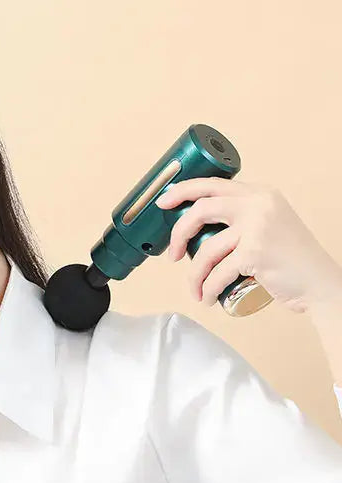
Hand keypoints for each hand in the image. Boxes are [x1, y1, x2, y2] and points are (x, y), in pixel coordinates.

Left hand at [155, 177, 341, 313]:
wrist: (318, 282)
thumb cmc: (291, 260)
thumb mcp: (268, 225)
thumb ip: (242, 219)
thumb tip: (200, 226)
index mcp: (259, 193)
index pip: (212, 184)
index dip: (183, 190)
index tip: (164, 202)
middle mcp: (258, 204)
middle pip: (201, 209)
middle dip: (178, 234)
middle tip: (173, 255)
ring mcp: (257, 227)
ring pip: (205, 249)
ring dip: (194, 276)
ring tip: (197, 290)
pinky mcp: (255, 252)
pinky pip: (216, 273)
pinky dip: (208, 289)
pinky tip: (209, 298)